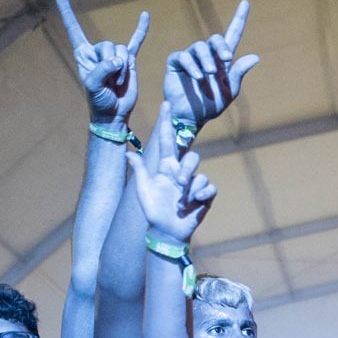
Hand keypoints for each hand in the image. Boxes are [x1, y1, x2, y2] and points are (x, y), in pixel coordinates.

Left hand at [56, 0, 149, 123]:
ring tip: (117, 84)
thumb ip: (103, 69)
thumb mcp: (94, 85)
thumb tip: (119, 60)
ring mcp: (115, 56)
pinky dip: (141, 30)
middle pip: (107, 44)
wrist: (114, 114)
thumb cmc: (99, 101)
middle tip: (109, 83)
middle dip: (111, 64)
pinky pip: (135, 41)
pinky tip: (145, 16)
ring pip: (121, 50)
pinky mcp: (129, 61)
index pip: (74, 28)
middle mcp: (98, 52)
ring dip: (122, 70)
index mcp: (84, 54)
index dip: (67, 11)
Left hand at [126, 103, 215, 241]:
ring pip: (200, 174)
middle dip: (187, 169)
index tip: (166, 105)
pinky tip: (195, 204)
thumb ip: (139, 171)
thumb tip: (128, 153)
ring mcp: (194, 184)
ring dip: (192, 188)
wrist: (167, 232)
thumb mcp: (144, 191)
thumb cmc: (154, 211)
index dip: (166, 122)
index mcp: (166, 168)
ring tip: (183, 202)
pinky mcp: (205, 196)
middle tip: (179, 183)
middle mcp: (181, 173)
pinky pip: (209, 187)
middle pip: (191, 157)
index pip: (167, 140)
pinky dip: (202, 195)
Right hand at [164, 0, 260, 131]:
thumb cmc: (212, 105)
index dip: (239, 19)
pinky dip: (192, 65)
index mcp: (223, 60)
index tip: (246, 2)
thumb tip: (256, 56)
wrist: (192, 117)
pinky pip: (183, 57)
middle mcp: (207, 55)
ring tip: (209, 75)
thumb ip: (239, 73)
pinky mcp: (176, 62)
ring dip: (206, 60)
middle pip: (215, 39)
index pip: (233, 35)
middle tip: (226, 59)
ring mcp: (191, 57)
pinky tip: (198, 76)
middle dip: (221, 46)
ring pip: (199, 47)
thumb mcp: (229, 90)